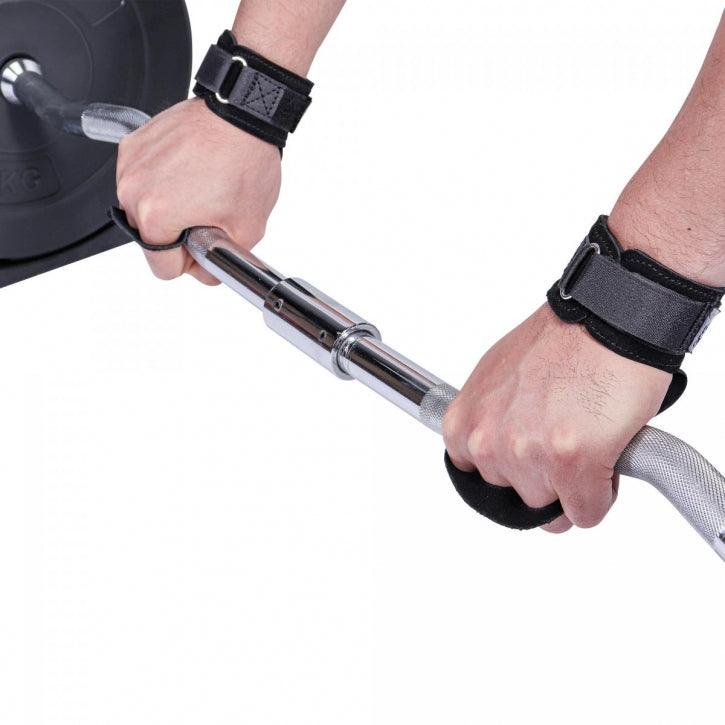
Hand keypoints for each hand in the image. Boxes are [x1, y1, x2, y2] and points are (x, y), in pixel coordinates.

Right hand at [116, 98, 281, 283]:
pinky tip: (189, 173)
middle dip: (180, 235)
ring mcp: (131, 165)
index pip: (163, 269)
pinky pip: (142, 181)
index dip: (190, 264)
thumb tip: (207, 272)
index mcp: (157, 215)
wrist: (243, 113)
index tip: (204, 247)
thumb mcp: (247, 228)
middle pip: (151, 239)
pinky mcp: (132, 145)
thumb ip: (223, 262)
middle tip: (208, 213)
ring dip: (169, 208)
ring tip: (201, 189)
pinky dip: (163, 183)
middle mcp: (134, 189)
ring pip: (144, 210)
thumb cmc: (246, 160)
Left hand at [443, 304, 670, 532]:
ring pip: (552, 509)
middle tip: (568, 434)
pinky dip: (602, 495)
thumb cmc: (561, 340)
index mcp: (463, 424)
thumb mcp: (497, 378)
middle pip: (519, 496)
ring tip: (588, 436)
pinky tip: (607, 455)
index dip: (515, 470)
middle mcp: (487, 442)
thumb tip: (492, 450)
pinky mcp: (572, 464)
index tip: (533, 451)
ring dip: (575, 485)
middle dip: (546, 476)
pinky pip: (586, 513)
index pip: (481, 481)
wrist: (607, 317)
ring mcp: (527, 455)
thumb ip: (489, 421)